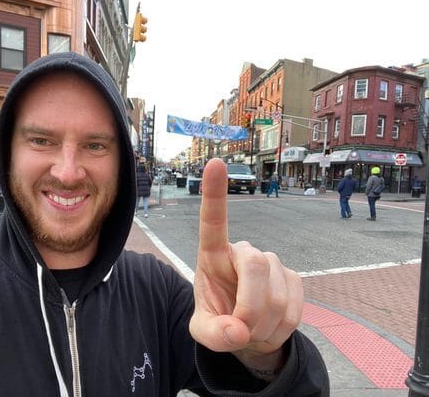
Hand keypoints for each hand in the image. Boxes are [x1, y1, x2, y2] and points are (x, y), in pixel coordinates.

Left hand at [189, 158, 303, 372]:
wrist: (248, 331)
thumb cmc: (220, 320)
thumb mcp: (205, 332)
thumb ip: (214, 335)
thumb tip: (238, 332)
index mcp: (213, 255)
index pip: (213, 221)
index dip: (214, 193)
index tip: (214, 163)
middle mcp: (244, 252)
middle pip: (256, 265)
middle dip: (250, 308)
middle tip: (240, 330)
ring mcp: (272, 263)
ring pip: (276, 296)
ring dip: (263, 326)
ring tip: (251, 329)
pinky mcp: (294, 278)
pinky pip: (294, 310)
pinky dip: (280, 330)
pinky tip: (269, 327)